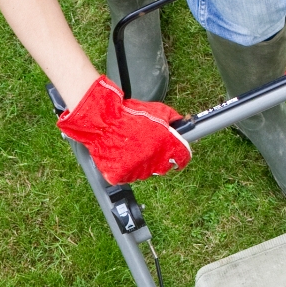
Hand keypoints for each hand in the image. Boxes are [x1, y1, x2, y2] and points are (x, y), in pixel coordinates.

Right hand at [57, 77, 190, 184]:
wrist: (103, 121)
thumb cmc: (128, 115)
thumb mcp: (157, 110)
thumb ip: (172, 119)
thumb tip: (181, 123)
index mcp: (166, 146)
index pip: (183, 158)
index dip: (179, 155)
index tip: (176, 154)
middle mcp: (154, 161)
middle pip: (163, 167)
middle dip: (159, 158)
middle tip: (146, 146)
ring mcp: (137, 171)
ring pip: (145, 172)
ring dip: (141, 164)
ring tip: (130, 148)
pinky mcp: (121, 176)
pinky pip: (127, 176)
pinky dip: (124, 168)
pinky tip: (121, 155)